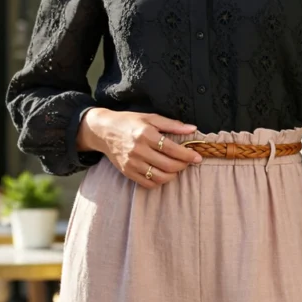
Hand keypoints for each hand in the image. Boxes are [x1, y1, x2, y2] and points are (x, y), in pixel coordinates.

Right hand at [77, 109, 202, 186]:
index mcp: (146, 134)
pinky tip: (163, 174)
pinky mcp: (127, 172)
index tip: (197, 157)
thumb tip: (192, 129)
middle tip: (188, 162)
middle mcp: (138, 150)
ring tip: (176, 168)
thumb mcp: (150, 118)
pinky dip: (159, 181)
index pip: (172, 149)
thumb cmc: (129, 122)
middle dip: (182, 166)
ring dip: (173, 175)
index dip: (188, 155)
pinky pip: (148, 183)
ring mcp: (132, 163)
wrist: (104, 131)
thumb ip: (172, 125)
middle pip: (168, 165)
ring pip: (159, 177)